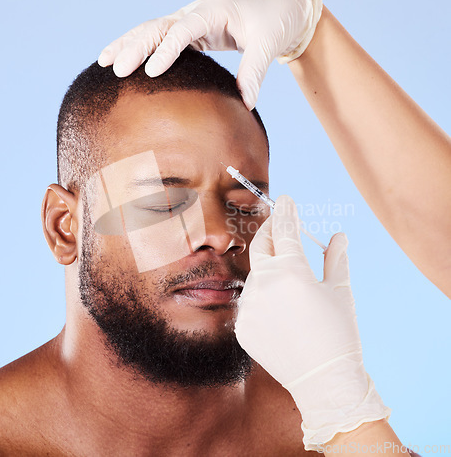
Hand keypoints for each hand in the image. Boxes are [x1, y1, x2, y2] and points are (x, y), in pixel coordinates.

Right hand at [97, 0, 322, 109]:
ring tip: (104, 61)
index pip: (183, 29)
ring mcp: (193, 20)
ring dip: (129, 44)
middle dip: (134, 45)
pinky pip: (163, 39)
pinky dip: (144, 48)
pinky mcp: (194, 32)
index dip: (166, 50)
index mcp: (215, 9)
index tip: (150, 72)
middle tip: (114, 68)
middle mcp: (198, 11)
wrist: (285, 6)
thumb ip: (254, 72)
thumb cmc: (277, 20)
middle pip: (158, 26)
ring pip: (154, 29)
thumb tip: (246, 103)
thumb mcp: (269, 44)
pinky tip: (127, 61)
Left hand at [234, 196, 390, 449]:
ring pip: (255, 274)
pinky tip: (279, 310)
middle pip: (260, 245)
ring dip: (268, 268)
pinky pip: (249, 300)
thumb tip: (338, 235)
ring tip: (288, 282)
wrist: (323, 382)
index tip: (285, 199)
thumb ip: (336, 257)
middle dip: (270, 230)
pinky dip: (262, 295)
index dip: (286, 212)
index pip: (284, 230)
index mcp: (291, 272)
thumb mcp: (341, 291)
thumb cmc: (339, 334)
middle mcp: (264, 284)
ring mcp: (248, 306)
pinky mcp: (241, 325)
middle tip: (278, 223)